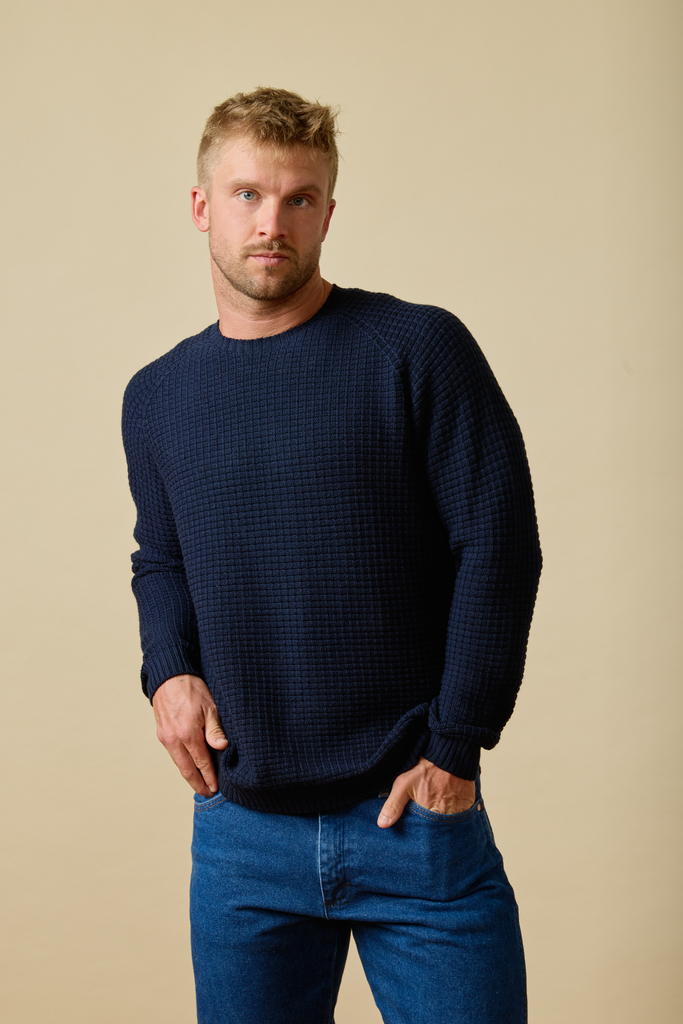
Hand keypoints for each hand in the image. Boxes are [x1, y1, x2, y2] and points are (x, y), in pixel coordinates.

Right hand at [152, 674, 228, 795]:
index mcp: (188, 734)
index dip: (209, 777)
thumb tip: (222, 747)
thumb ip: (215, 729)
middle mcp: (174, 739)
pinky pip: (173, 754)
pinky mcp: (161, 734)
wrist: (168, 677)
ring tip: (200, 784)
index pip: (202, 762)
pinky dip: (182, 764)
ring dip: (189, 776)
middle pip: (187, 769)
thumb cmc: (192, 689)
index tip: (216, 788)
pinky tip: (189, 767)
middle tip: (208, 793)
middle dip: (198, 783)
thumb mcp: (210, 706)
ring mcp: (166, 738)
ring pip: (178, 763)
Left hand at [377, 756, 475, 827]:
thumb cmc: (427, 768)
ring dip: (445, 822)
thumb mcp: (404, 783)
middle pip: (439, 830)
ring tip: (439, 812)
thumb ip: (394, 805)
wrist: (450, 752)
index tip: (417, 830)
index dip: (421, 833)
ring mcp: (461, 810)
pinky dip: (457, 814)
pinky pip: (464, 815)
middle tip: (428, 818)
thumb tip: (382, 824)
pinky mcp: (470, 803)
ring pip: (452, 824)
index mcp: (432, 813)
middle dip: (432, 829)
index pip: (426, 834)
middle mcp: (449, 815)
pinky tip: (450, 806)